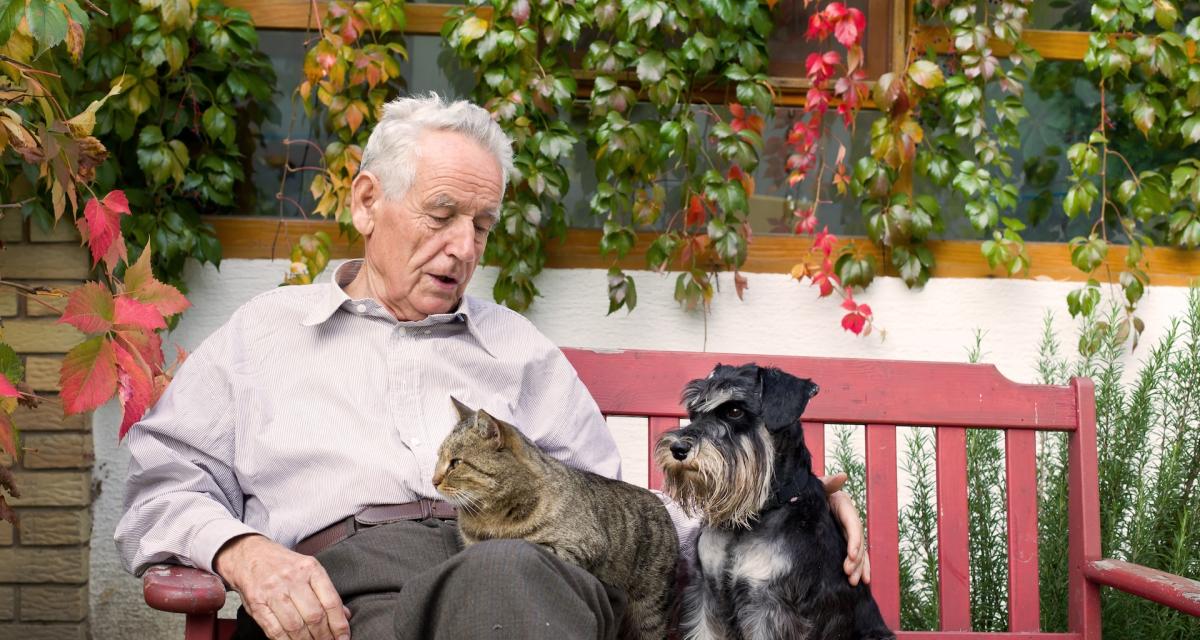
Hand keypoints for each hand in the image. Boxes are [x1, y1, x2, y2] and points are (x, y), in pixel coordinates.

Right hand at [214, 534, 351, 639]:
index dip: (339, 625)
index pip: (331, 602)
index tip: (343, 638)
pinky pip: (275, 630)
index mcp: (310, 568)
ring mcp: (273, 592)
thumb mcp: (308, 569)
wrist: (249, 554)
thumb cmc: (282, 564)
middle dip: (324, 636)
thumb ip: (325, 592)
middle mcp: (292, 579)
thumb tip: (344, 615)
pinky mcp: (257, 604)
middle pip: (314, 616)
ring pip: (296, 626)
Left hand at [820, 473, 870, 585]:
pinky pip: (855, 555)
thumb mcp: (817, 485)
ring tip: (855, 582)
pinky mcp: (843, 540)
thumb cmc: (810, 489)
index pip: (854, 525)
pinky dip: (861, 567)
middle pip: (858, 542)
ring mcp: (847, 531)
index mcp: (844, 506)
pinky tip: (863, 581)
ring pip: (859, 552)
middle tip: (849, 574)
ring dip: (860, 567)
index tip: (852, 555)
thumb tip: (843, 476)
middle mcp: (849, 519)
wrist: (803, 496)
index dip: (855, 541)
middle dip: (857, 559)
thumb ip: (828, 482)